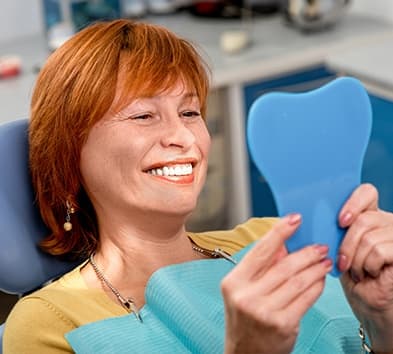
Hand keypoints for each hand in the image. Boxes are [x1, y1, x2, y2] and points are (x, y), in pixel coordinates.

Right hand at [221, 214, 331, 353]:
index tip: (295, 219)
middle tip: (320, 246)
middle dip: (306, 252)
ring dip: (315, 268)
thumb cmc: (246, 319)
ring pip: (298, 281)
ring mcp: (264, 311)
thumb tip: (285, 245)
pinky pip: (306, 298)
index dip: (279, 232)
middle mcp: (246, 295)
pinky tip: (321, 280)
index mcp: (233, 282)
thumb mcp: (244, 290)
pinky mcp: (283, 325)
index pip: (260, 251)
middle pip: (283, 266)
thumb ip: (261, 267)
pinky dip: (317, 286)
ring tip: (325, 261)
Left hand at [338, 183, 392, 352]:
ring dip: (357, 260)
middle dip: (347, 245)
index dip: (353, 202)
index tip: (340, 221)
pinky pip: (379, 250)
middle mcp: (387, 222)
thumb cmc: (354, 277)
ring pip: (370, 237)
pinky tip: (370, 274)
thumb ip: (335, 229)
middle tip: (343, 262)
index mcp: (370, 216)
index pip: (366, 192)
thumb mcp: (340, 248)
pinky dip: (368, 265)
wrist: (370, 305)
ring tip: (358, 271)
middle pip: (363, 219)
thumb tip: (313, 215)